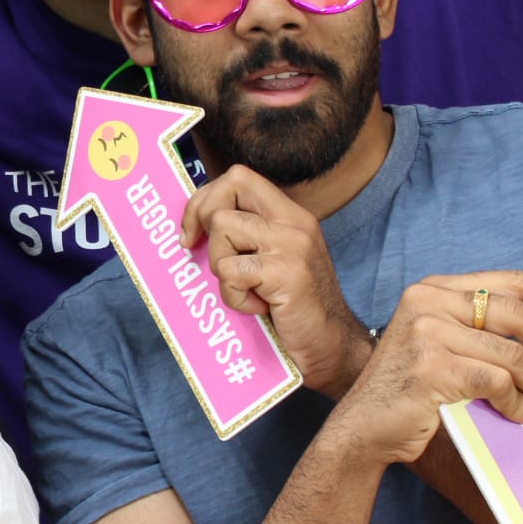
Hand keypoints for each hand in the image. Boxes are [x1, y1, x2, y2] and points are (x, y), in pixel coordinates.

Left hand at [181, 165, 367, 395]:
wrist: (330, 347)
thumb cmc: (293, 308)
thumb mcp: (272, 259)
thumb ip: (246, 235)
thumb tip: (194, 222)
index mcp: (290, 215)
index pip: (238, 176)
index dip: (205, 198)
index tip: (192, 231)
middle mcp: (294, 222)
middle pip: (228, 189)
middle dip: (201, 218)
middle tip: (203, 252)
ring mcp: (292, 245)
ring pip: (222, 230)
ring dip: (221, 267)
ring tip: (248, 290)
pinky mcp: (287, 273)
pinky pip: (230, 272)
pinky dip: (233, 296)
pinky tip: (259, 307)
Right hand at [328, 272, 522, 465]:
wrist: (363, 427)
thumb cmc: (410, 391)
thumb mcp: (442, 346)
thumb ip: (481, 334)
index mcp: (434, 289)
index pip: (508, 281)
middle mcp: (428, 301)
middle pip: (517, 315)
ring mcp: (427, 332)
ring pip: (513, 356)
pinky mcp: (432, 367)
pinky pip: (497, 384)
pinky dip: (519, 405)